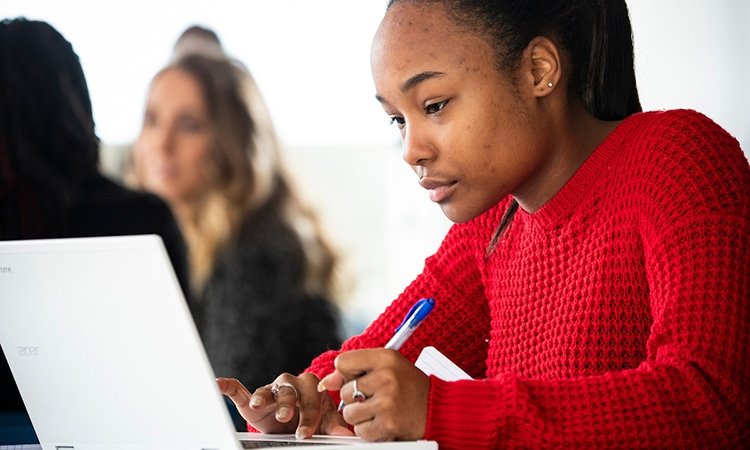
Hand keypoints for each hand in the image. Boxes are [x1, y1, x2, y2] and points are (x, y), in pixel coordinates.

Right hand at [217, 373, 351, 438]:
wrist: (294, 422)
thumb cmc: (311, 417)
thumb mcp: (323, 422)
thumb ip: (333, 425)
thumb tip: (345, 435)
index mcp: (312, 387)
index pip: (312, 398)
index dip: (310, 415)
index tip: (306, 433)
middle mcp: (291, 384)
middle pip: (290, 391)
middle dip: (288, 406)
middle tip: (287, 419)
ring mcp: (272, 390)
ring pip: (269, 391)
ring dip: (264, 398)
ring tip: (260, 405)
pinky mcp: (253, 398)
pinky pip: (240, 390)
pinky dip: (229, 386)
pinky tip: (219, 384)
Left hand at [317, 349, 429, 440]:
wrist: (438, 409)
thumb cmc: (411, 387)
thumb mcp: (388, 367)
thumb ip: (357, 369)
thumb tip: (327, 382)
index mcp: (386, 357)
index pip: (343, 362)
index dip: (347, 373)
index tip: (359, 379)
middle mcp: (386, 377)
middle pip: (344, 391)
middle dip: (355, 398)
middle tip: (376, 398)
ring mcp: (387, 401)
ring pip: (349, 413)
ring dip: (361, 416)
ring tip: (380, 410)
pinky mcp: (388, 423)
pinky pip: (360, 430)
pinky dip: (369, 430)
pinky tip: (384, 421)